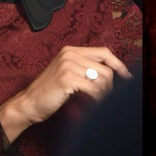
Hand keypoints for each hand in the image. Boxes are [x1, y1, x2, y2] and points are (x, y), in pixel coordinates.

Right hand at [0, 46, 131, 142]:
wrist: (29, 103)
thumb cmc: (49, 92)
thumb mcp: (68, 74)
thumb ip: (85, 69)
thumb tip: (112, 73)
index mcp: (70, 50)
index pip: (104, 52)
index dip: (118, 64)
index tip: (126, 77)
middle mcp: (69, 54)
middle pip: (105, 67)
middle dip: (111, 85)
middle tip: (108, 97)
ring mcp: (68, 65)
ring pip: (102, 78)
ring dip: (104, 94)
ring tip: (98, 102)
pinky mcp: (67, 78)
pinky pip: (93, 89)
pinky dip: (97, 99)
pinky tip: (92, 105)